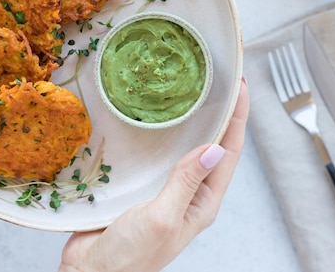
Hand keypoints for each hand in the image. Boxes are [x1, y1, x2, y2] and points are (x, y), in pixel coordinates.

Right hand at [59, 77, 249, 271]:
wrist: (93, 271)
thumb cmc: (130, 256)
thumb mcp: (162, 217)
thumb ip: (186, 183)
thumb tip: (214, 149)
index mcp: (202, 203)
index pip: (229, 153)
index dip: (238, 119)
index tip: (241, 88)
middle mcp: (190, 194)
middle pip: (213, 146)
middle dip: (221, 114)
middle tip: (222, 82)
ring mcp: (167, 189)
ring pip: (186, 147)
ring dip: (194, 121)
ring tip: (196, 92)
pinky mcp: (145, 185)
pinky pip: (161, 154)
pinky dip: (165, 133)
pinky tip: (159, 118)